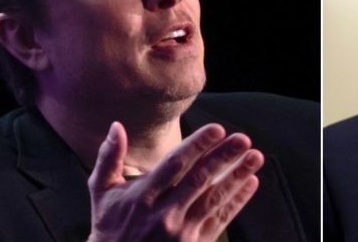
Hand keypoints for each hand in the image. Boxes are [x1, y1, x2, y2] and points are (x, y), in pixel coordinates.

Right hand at [86, 122, 263, 240]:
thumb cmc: (110, 226)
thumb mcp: (102, 193)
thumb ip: (109, 158)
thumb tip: (117, 126)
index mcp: (142, 196)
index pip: (174, 166)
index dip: (197, 146)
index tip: (217, 129)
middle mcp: (163, 214)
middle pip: (199, 180)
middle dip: (223, 157)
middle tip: (243, 139)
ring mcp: (180, 232)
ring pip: (214, 200)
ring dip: (237, 177)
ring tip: (255, 157)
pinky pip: (220, 220)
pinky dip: (237, 201)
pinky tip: (250, 182)